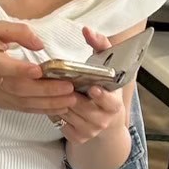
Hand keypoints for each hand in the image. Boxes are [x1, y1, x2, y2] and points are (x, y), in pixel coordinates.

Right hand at [0, 21, 75, 115]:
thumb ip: (17, 31)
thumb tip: (40, 44)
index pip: (5, 67)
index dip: (20, 70)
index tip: (38, 70)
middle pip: (21, 89)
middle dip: (46, 90)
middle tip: (69, 87)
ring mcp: (1, 96)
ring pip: (26, 103)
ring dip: (50, 103)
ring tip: (72, 99)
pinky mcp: (6, 105)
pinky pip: (27, 109)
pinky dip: (45, 110)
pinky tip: (62, 107)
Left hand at [56, 25, 127, 144]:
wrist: (105, 118)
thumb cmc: (103, 86)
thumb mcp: (105, 66)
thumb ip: (100, 45)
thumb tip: (87, 30)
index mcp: (114, 103)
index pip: (110, 102)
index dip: (101, 96)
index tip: (92, 88)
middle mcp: (104, 119)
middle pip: (81, 107)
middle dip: (69, 95)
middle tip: (59, 83)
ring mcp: (91, 131)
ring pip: (68, 114)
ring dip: (59, 101)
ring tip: (54, 90)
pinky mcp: (78, 138)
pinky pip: (60, 124)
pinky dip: (54, 112)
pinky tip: (54, 102)